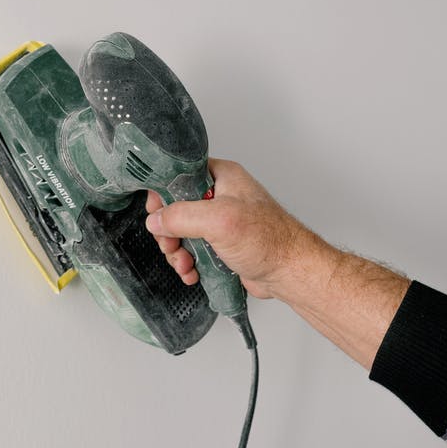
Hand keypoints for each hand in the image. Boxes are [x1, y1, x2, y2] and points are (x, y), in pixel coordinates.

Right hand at [144, 158, 329, 300]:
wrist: (290, 272)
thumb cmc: (270, 240)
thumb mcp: (220, 220)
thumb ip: (182, 216)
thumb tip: (156, 220)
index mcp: (222, 177)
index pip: (180, 175)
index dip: (164, 194)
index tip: (157, 212)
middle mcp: (220, 196)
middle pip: (176, 207)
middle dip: (168, 231)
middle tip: (171, 244)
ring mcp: (220, 221)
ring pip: (181, 232)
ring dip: (177, 251)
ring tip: (185, 264)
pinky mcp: (221, 244)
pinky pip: (193, 250)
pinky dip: (188, 263)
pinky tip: (193, 272)